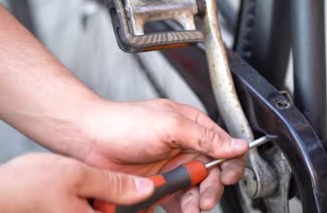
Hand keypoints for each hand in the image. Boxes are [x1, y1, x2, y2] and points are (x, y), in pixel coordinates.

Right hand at [0, 153, 154, 212]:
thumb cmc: (27, 188)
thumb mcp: (79, 176)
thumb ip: (116, 185)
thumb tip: (147, 189)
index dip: (145, 202)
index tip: (150, 186)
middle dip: (124, 199)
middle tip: (119, 180)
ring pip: (102, 211)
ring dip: (106, 198)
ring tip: (95, 180)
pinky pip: (87, 211)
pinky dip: (90, 201)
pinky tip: (82, 187)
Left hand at [80, 99, 248, 212]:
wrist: (89, 140)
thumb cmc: (124, 122)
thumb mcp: (170, 125)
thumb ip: (205, 137)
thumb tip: (237, 144)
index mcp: (193, 128)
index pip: (224, 146)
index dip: (230, 164)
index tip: (226, 177)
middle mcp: (185, 147)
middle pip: (213, 173)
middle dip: (212, 188)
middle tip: (204, 199)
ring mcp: (173, 167)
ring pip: (196, 190)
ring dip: (197, 201)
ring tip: (191, 208)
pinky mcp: (160, 185)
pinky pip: (178, 201)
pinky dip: (182, 208)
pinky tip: (181, 211)